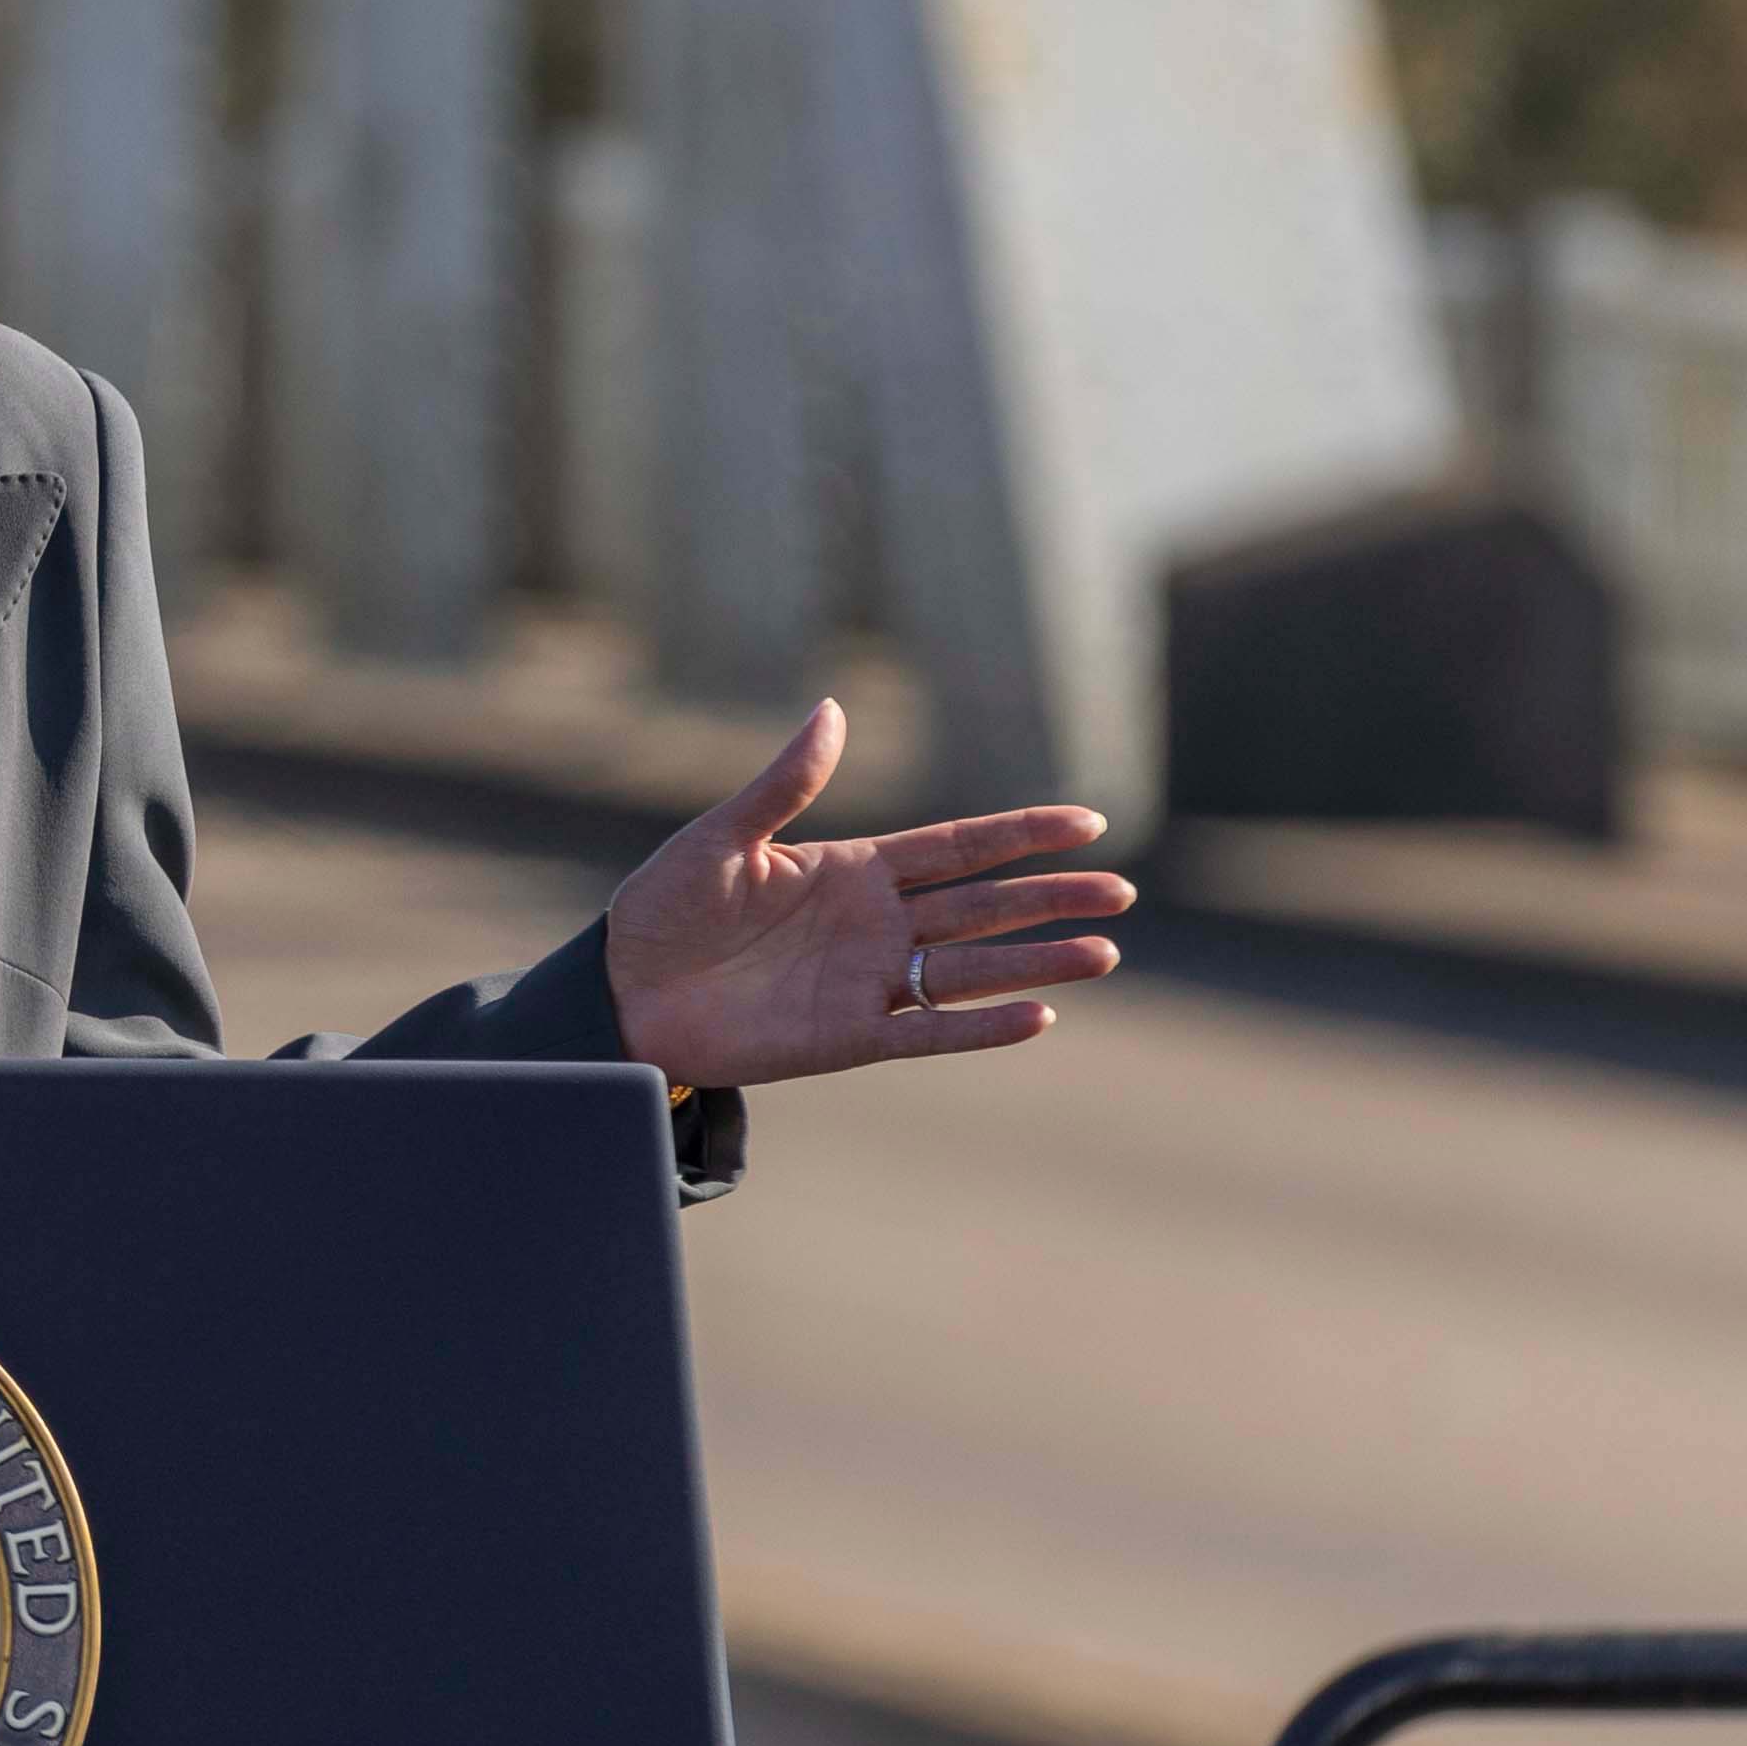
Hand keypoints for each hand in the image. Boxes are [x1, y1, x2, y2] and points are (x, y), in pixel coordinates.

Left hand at [603, 700, 1132, 1091]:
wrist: (625, 989)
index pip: (958, 847)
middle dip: (1052, 897)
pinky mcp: (850, 1037)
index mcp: (854, 870)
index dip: (1022, 835)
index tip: (1088, 823)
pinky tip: (1037, 1016)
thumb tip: (832, 708)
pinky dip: (981, 1027)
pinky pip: (929, 1032)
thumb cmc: (666, 909)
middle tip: (1121, 892)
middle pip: (984, 906)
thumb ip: (785, 785)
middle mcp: (876, 925)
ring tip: (1104, 951)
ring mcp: (869, 982)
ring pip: (973, 969)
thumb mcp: (722, 838)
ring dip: (1037, 961)